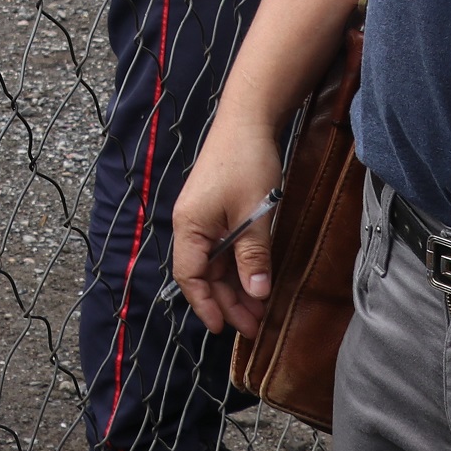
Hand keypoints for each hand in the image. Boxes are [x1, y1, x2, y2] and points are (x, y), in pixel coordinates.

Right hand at [171, 118, 287, 339]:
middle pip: (203, 275)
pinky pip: (223, 248)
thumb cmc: (247, 163)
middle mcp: (191, 225)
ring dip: (235, 287)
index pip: (190, 276)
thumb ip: (253, 255)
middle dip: (227, 302)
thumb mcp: (255, 213)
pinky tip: (256, 279)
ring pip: (215, 264)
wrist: (247, 121)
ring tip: (260, 309)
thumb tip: (256, 292)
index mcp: (190, 226)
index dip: (206, 305)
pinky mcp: (217, 211)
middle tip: (255, 326)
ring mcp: (204, 218)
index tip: (223, 329)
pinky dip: (238, 267)